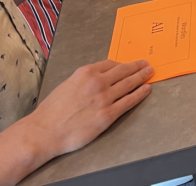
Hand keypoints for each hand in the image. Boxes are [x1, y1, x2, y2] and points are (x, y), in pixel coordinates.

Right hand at [22, 60, 152, 159]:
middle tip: (146, 64)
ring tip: (149, 73)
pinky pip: (129, 101)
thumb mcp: (67, 84)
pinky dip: (140, 94)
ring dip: (142, 77)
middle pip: (123, 71)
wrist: (45, 130)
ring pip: (129, 84)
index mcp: (85, 72)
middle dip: (137, 66)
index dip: (122, 64)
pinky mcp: (107, 115)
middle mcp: (97, 82)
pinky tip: (146, 89)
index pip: (110, 64)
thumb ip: (84, 80)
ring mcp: (104, 98)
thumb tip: (98, 78)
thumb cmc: (52, 110)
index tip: (129, 64)